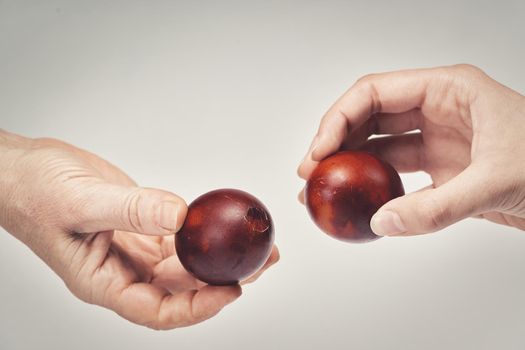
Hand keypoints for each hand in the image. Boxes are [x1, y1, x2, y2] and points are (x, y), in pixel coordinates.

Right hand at [0, 131, 278, 328]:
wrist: (24, 168)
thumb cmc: (32, 192)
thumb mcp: (80, 201)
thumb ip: (131, 210)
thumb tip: (180, 216)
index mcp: (102, 281)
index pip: (156, 309)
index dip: (196, 306)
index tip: (230, 290)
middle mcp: (122, 271)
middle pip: (179, 289)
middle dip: (221, 280)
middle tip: (259, 264)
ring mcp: (133, 249)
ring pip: (183, 264)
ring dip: (218, 258)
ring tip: (255, 248)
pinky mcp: (141, 226)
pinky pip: (178, 237)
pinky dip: (202, 234)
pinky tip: (222, 227)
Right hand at [298, 64, 524, 235]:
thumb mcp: (498, 181)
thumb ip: (437, 207)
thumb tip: (381, 222)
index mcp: (448, 90)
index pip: (375, 92)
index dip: (338, 119)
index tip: (318, 151)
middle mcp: (437, 110)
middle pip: (368, 117)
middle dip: (334, 142)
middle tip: (310, 173)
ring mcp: (437, 140)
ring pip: (377, 146)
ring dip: (348, 166)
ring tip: (321, 189)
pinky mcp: (441, 169)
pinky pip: (395, 174)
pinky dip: (374, 188)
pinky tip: (357, 203)